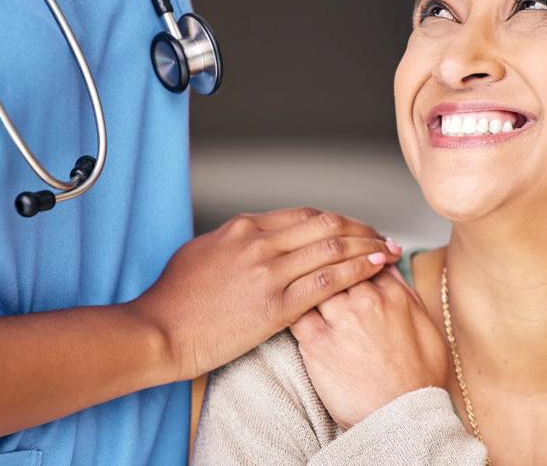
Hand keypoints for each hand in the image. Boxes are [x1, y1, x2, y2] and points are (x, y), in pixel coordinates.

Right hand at [128, 207, 400, 380]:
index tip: (353, 227)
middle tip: (380, 235)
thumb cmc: (172, 300)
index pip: (303, 215)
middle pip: (325, 224)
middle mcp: (260, 243)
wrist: (158, 332)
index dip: (336, 220)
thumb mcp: (201, 253)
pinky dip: (358, 269)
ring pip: (333, 247)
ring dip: (367, 245)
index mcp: (242, 228)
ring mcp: (269, 272)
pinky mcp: (276, 305)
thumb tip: (254, 239)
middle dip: (360, 228)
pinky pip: (329, 281)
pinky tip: (376, 267)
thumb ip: (234, 243)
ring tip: (388, 248)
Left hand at [292, 267, 448, 428]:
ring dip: (306, 280)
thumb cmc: (416, 380)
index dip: (352, 254)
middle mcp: (367, 301)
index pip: (365, 256)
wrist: (401, 419)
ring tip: (299, 285)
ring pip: (314, 280)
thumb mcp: (427, 329)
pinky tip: (288, 307)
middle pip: (337, 262)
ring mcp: (340, 320)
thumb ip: (406, 294)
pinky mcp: (317, 343)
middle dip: (327, 261)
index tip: (345, 257)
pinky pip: (296, 310)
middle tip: (317, 266)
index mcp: (393, 295)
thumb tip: (390, 268)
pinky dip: (291, 305)